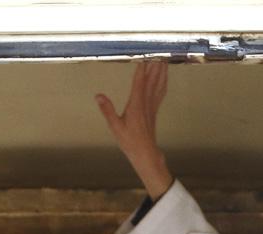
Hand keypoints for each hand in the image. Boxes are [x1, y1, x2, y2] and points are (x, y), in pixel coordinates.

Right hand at [96, 61, 172, 199]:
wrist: (146, 154)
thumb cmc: (131, 142)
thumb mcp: (115, 127)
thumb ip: (107, 110)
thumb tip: (98, 95)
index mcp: (136, 106)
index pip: (139, 83)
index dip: (142, 69)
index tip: (143, 55)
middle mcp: (146, 104)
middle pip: (152, 80)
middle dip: (154, 65)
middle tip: (157, 50)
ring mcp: (152, 106)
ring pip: (159, 84)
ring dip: (161, 70)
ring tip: (163, 57)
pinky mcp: (154, 110)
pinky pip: (160, 92)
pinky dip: (163, 81)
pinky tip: (164, 76)